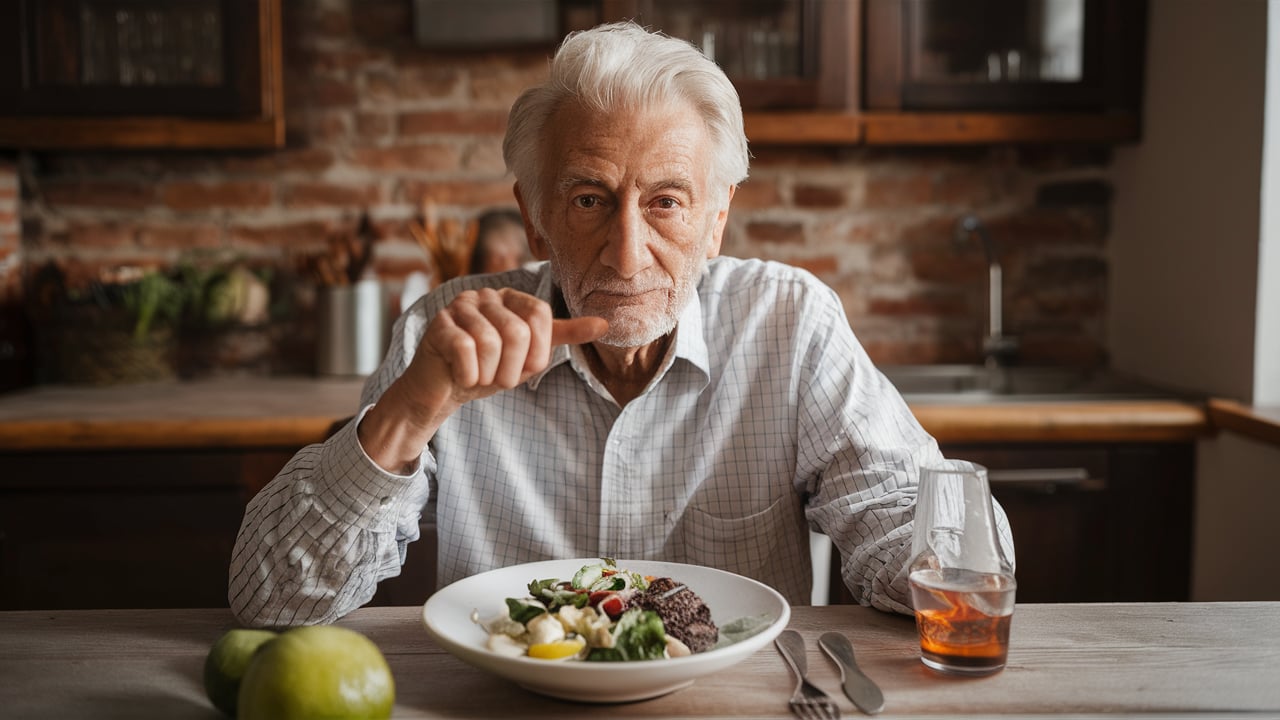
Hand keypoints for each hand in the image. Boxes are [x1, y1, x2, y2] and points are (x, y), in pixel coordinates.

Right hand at [416, 287, 605, 402]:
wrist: (444, 388)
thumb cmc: (489, 368)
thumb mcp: (529, 353)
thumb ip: (562, 335)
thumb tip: (604, 324)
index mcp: (511, 298)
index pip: (541, 315)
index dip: (537, 351)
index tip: (525, 367)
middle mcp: (485, 295)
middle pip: (518, 331)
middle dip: (512, 369)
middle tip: (498, 377)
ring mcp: (459, 307)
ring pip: (490, 343)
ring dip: (489, 374)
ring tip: (479, 376)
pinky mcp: (438, 325)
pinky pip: (465, 350)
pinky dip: (468, 374)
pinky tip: (461, 375)